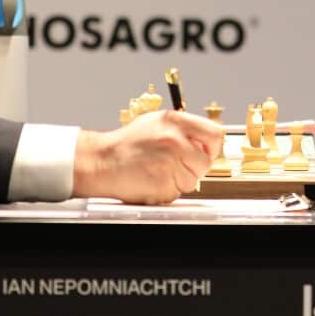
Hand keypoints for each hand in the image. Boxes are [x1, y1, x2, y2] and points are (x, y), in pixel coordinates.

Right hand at [72, 110, 224, 203]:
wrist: (100, 161)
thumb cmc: (126, 144)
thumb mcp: (156, 122)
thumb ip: (183, 129)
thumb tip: (205, 141)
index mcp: (175, 121)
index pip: (215, 135)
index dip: (211, 147)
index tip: (204, 152)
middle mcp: (174, 141)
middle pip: (205, 162)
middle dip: (194, 168)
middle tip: (175, 166)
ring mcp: (169, 163)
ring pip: (193, 181)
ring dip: (180, 181)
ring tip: (159, 172)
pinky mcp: (162, 185)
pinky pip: (177, 193)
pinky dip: (167, 191)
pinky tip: (152, 180)